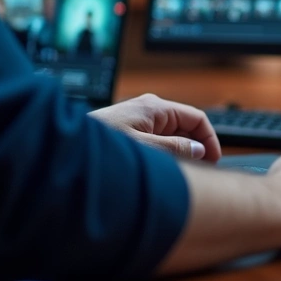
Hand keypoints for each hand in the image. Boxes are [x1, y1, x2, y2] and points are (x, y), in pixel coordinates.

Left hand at [90, 94, 221, 161]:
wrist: (65, 148)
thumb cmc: (100, 146)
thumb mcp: (145, 149)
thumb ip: (175, 148)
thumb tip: (199, 150)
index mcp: (156, 108)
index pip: (197, 118)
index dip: (210, 139)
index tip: (215, 159)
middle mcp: (149, 110)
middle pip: (185, 126)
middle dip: (196, 147)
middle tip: (200, 170)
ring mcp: (138, 119)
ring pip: (171, 135)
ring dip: (180, 152)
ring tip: (179, 172)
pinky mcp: (129, 130)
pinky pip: (157, 139)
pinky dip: (165, 153)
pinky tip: (162, 168)